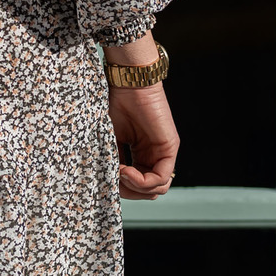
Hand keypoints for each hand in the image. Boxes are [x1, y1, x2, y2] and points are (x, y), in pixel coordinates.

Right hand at [107, 83, 178, 199]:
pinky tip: (127, 171)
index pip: (135, 186)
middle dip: (129, 192)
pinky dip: (142, 181)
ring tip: (120, 173)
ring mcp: (163, 153)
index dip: (120, 188)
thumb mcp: (109, 139)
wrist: (127, 83)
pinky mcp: (169, 148)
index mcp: (139, 155)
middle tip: (113, 180)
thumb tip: (109, 185)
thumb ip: (112, 161)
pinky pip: (160, 178)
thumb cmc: (115, 103)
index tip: (105, 177)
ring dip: (135, 188)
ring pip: (157, 189)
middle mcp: (153, 156)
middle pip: (147, 192)